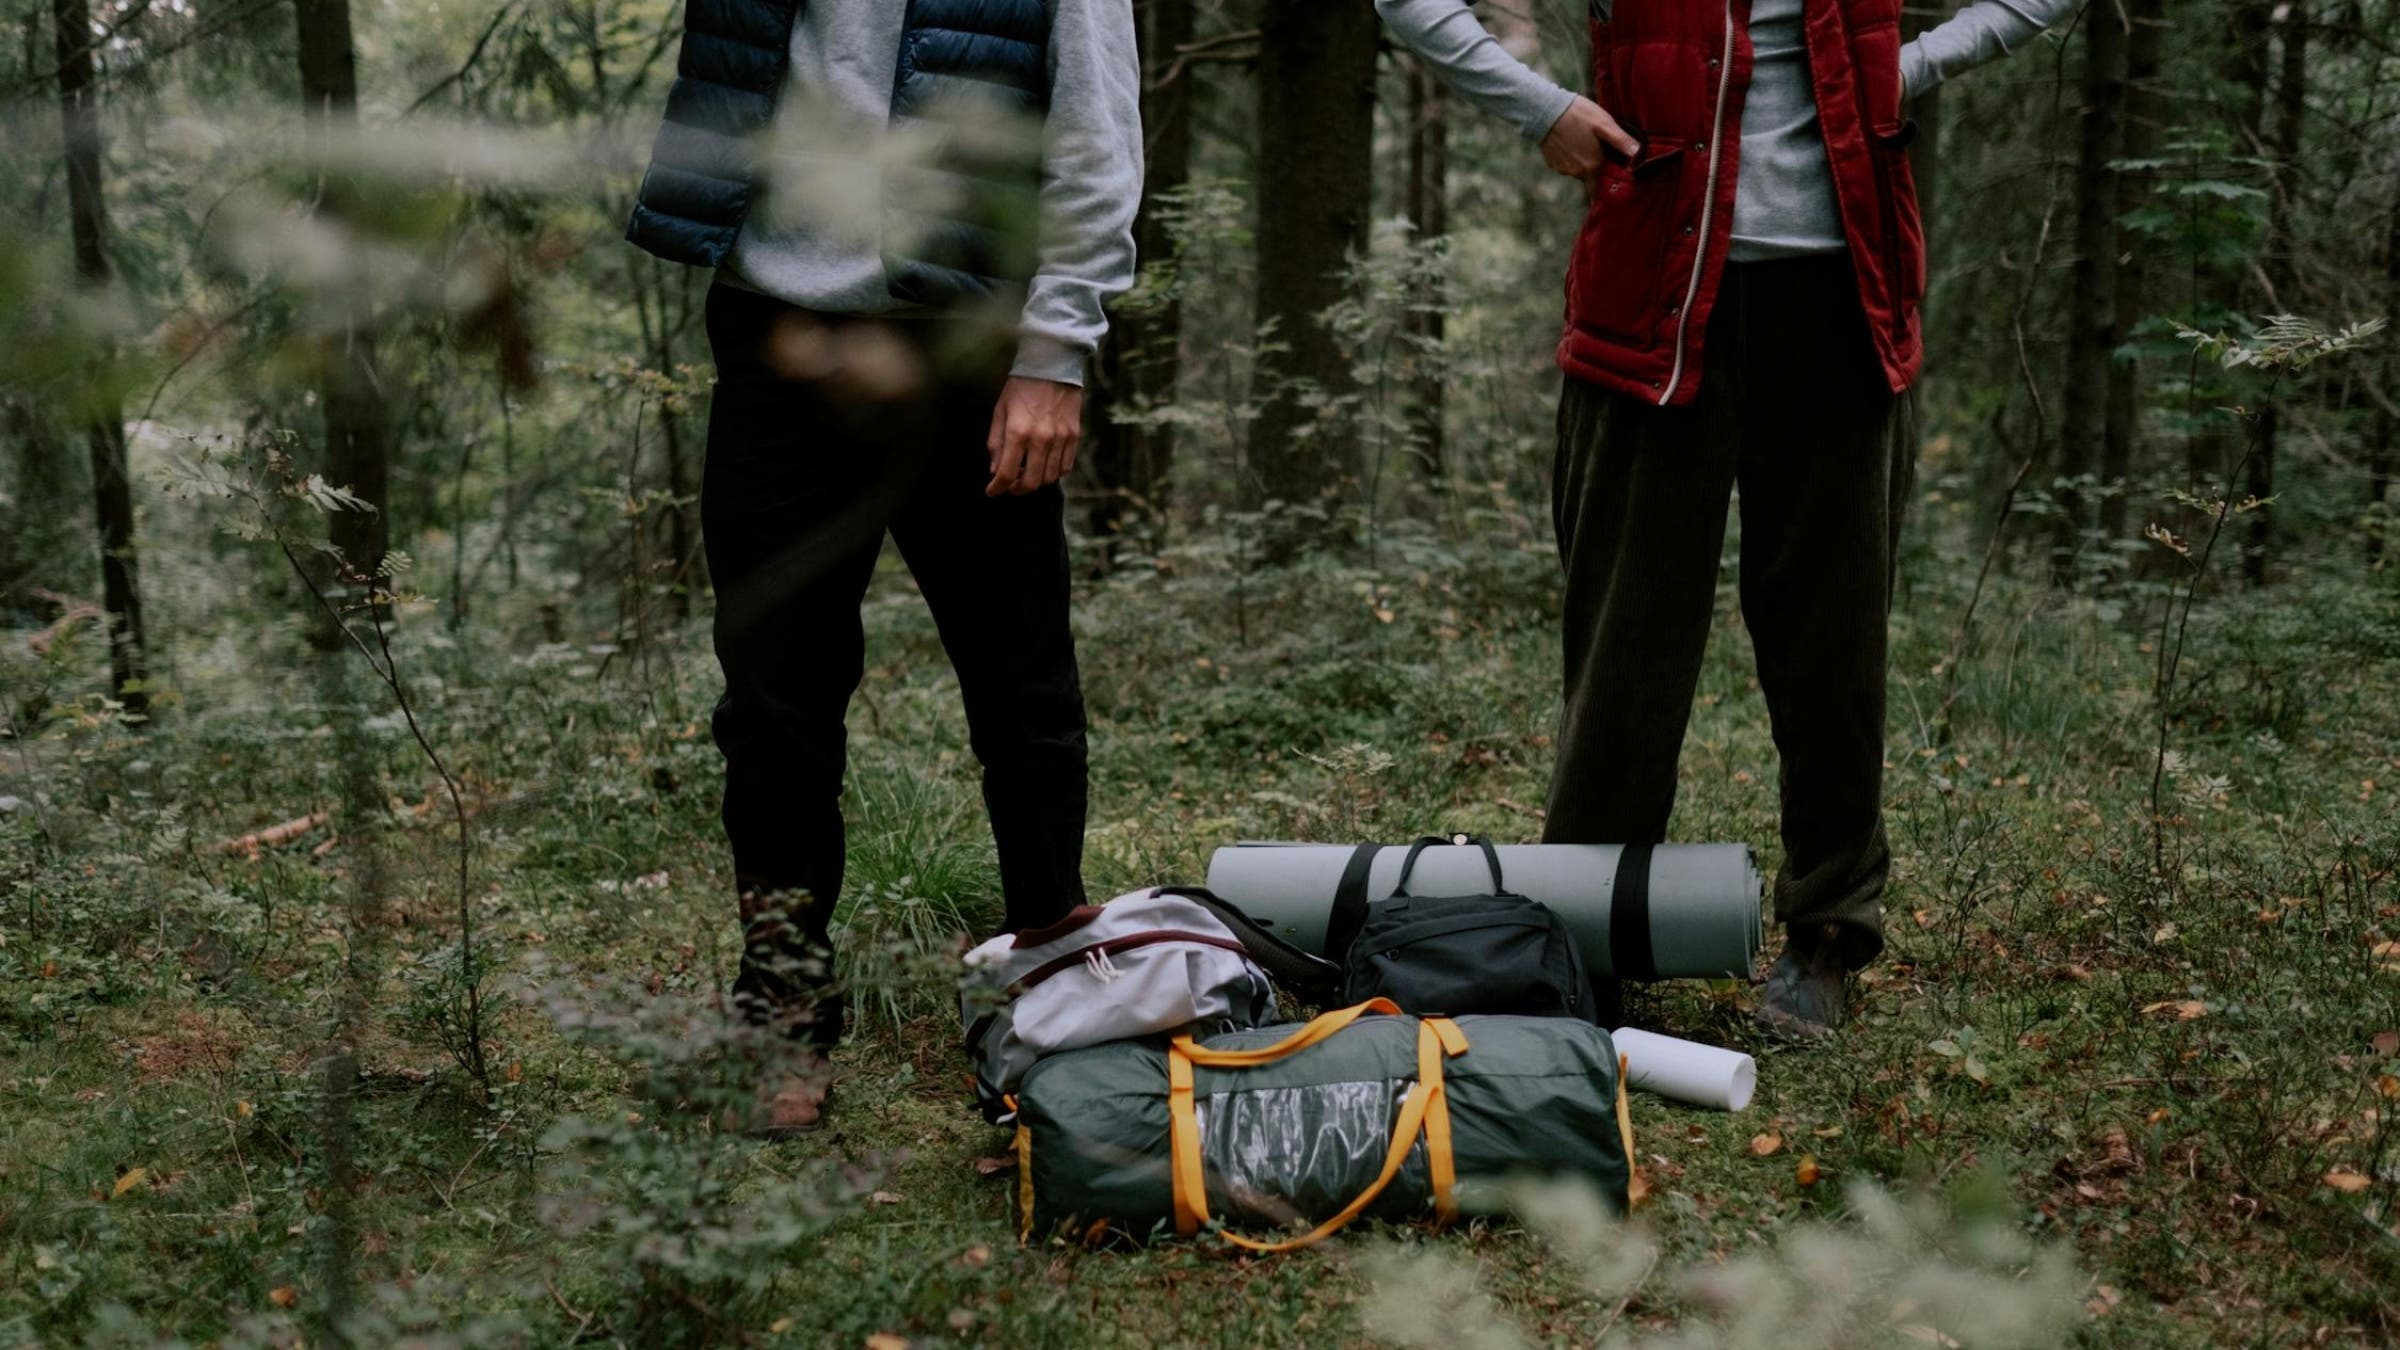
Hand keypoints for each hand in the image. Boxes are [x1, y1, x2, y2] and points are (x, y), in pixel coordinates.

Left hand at [985, 376, 1082, 496]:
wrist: (1052, 364)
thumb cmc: (1021, 386)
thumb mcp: (1000, 410)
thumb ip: (996, 442)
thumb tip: (995, 470)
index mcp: (1018, 432)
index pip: (1007, 474)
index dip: (997, 488)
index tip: (991, 491)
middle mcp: (1041, 439)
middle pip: (1031, 482)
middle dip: (1016, 490)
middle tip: (1009, 486)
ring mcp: (1060, 438)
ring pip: (1049, 478)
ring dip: (1036, 482)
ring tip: (1027, 474)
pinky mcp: (1074, 436)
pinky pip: (1065, 466)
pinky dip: (1054, 473)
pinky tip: (1044, 466)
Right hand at [1541, 95, 1640, 183]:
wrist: (1545, 110)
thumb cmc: (1578, 115)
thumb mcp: (1605, 124)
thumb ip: (1622, 142)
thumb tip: (1639, 155)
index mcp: (1592, 167)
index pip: (1600, 192)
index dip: (1608, 188)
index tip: (1614, 182)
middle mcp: (1576, 173)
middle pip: (1592, 178)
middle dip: (1599, 169)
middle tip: (1603, 151)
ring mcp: (1562, 169)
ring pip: (1579, 170)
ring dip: (1585, 161)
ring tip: (1586, 142)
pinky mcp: (1552, 163)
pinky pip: (1567, 164)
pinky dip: (1572, 157)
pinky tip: (1572, 141)